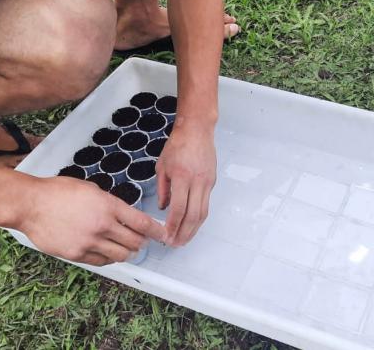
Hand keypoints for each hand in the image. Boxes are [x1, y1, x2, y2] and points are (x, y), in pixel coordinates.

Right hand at [17, 175, 165, 265]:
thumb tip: (123, 215)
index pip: (141, 223)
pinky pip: (102, 261)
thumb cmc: (58, 191)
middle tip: (143, 241)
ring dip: (127, 252)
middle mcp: (102, 226)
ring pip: (120, 255)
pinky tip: (108, 252)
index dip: (156, 231)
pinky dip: (109, 258)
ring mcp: (90, 242)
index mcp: (108, 206)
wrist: (31, 204)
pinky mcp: (77, 254)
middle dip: (142, 242)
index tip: (164, 235)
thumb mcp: (91, 189)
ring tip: (127, 248)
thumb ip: (109, 203)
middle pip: (134, 241)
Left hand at [157, 124, 216, 246]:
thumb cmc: (177, 145)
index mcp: (181, 177)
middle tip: (176, 243)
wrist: (197, 130)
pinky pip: (205, 204)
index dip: (173, 226)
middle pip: (193, 216)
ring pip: (203, 213)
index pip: (178, 209)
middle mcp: (197, 182)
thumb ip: (162, 189)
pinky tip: (191, 224)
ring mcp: (206, 182)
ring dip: (194, 229)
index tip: (166, 236)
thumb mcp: (162, 166)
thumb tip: (163, 208)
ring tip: (184, 239)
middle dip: (184, 233)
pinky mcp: (212, 182)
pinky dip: (198, 218)